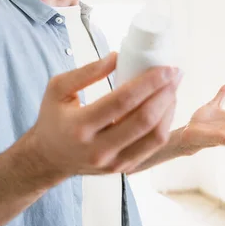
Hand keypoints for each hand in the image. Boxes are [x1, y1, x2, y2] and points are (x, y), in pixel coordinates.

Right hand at [27, 52, 181, 179]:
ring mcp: (113, 162)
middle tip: (175, 74)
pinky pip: (152, 147)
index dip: (149, 83)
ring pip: (154, 137)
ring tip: (173, 88)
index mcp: (80, 126)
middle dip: (165, 94)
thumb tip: (117, 57)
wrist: (49, 157)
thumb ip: (86, 72)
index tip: (165, 68)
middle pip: (144, 121)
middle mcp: (98, 149)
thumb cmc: (52, 118)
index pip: (122, 101)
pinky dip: (164, 125)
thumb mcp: (57, 88)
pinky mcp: (124, 168)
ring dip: (169, 110)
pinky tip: (165, 107)